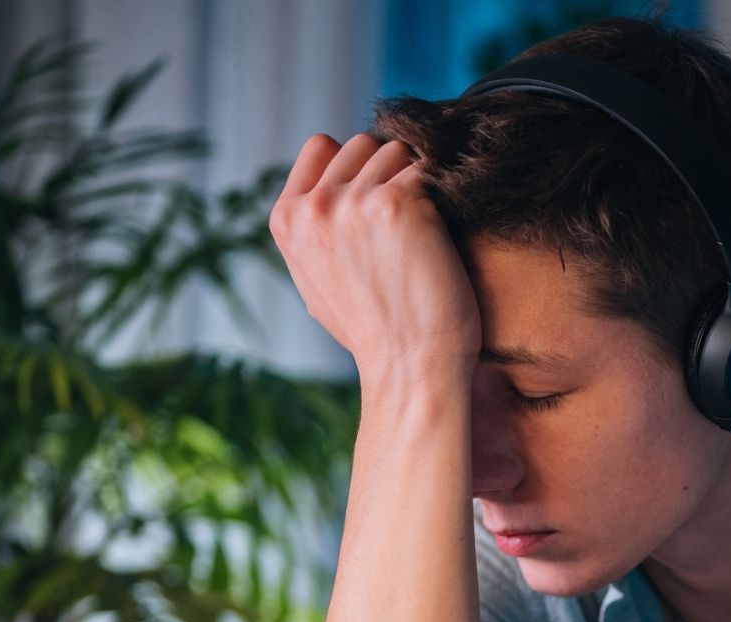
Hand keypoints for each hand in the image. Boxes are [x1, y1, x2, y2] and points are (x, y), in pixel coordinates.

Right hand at [268, 132, 480, 381]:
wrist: (411, 368)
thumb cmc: (376, 333)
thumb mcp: (316, 283)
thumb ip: (313, 232)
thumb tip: (320, 193)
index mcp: (287, 220)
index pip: (321, 145)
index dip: (354, 166)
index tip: (374, 206)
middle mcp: (315, 206)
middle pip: (363, 143)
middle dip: (389, 172)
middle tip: (406, 227)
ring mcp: (355, 201)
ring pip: (399, 152)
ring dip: (418, 183)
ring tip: (421, 237)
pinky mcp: (400, 204)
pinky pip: (431, 171)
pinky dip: (443, 198)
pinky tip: (440, 240)